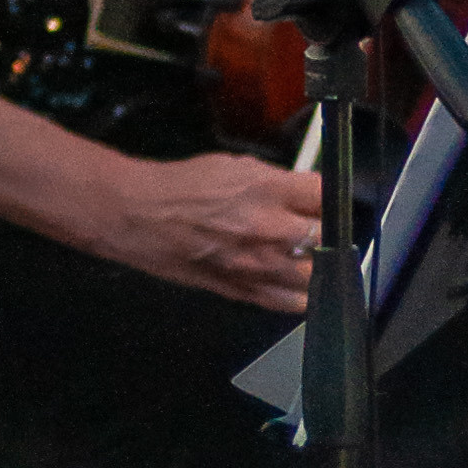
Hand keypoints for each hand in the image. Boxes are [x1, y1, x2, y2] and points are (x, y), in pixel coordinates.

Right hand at [85, 148, 323, 312]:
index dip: (329, 197)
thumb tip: (303, 192)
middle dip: (322, 229)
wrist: (138, 216)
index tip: (324, 201)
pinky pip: (290, 303)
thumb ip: (276, 181)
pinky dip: (300, 295)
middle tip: (310, 226)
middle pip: (327, 236)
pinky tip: (296, 283)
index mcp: (267, 190)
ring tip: (304, 256)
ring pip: (316, 274)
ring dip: (314, 264)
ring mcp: (259, 265)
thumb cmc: (180, 187)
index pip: (326, 195)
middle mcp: (269, 229)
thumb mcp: (234, 165)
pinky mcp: (244, 291)